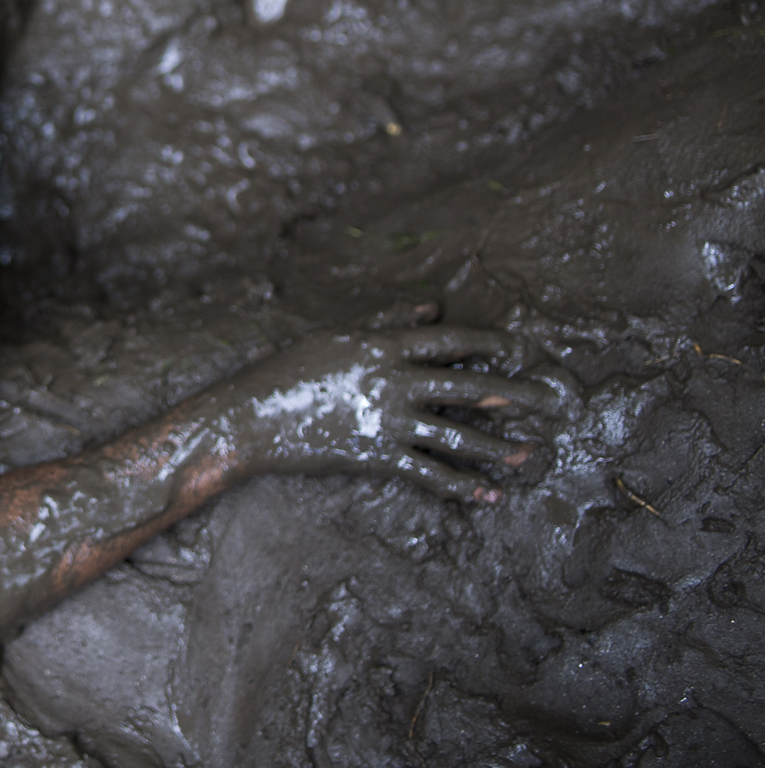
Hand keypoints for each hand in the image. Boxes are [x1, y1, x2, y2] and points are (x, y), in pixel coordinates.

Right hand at [219, 326, 550, 501]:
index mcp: (381, 346)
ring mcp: (386, 421)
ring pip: (457, 436)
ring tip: (530, 455)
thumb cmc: (287, 370)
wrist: (249, 417)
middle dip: (516, 393)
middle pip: (468, 386)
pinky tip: (488, 495)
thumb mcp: (336, 336)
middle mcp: (392, 381)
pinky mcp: (376, 455)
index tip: (523, 347)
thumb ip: (387, 321)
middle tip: (552, 400)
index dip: (491, 342)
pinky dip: (461, 487)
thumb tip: (431, 307)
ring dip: (499, 448)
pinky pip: (429, 474)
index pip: (450, 341)